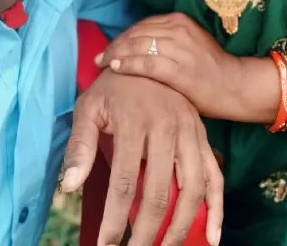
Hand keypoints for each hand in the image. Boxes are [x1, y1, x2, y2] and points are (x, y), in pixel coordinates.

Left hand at [62, 69, 222, 245]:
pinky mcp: (203, 135)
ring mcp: (190, 132)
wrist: (145, 58)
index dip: (116, 220)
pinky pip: (215, 175)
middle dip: (146, 233)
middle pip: (159, 193)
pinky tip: (211, 237)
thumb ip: (78, 146)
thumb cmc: (112, 87)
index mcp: (136, 121)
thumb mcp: (88, 108)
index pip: (124, 182)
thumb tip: (68, 186)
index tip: (105, 245)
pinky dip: (217, 208)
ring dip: (181, 228)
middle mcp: (168, 127)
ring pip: (192, 190)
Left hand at [95, 13, 241, 119]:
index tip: (110, 48)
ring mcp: (179, 48)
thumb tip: (137, 47)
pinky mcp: (178, 69)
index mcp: (179, 20)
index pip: (141, 25)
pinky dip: (128, 64)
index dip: (122, 36)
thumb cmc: (211, 69)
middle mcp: (178, 29)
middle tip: (99, 57)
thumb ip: (166, 41)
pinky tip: (116, 68)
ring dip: (116, 54)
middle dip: (115, 45)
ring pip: (137, 45)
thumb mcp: (189, 44)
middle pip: (136, 33)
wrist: (236, 84)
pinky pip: (145, 63)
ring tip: (102, 63)